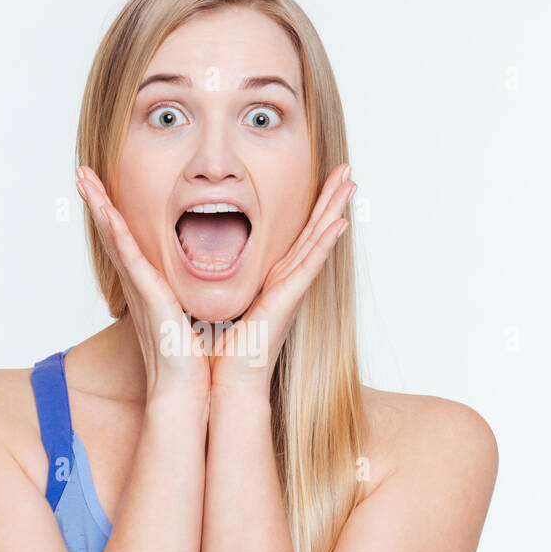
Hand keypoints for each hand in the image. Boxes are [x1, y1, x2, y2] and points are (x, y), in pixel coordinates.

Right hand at [76, 166, 211, 406]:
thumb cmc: (195, 362)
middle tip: (81, 171)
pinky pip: (126, 255)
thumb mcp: (197, 318)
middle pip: (113, 233)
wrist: (188, 392)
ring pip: (113, 237)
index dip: (114, 215)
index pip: (129, 243)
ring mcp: (140, 289)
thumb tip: (211, 288)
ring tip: (81, 175)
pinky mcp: (146, 295)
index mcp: (153, 289)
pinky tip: (103, 208)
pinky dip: (113, 229)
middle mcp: (140, 286)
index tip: (104, 188)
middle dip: (97, 201)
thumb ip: (195, 299)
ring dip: (97, 204)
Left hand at [207, 164, 355, 395]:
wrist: (225, 381)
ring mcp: (292, 290)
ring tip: (351, 183)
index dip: (312, 208)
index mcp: (272, 282)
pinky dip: (326, 244)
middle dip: (330, 199)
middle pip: (314, 231)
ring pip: (318, 241)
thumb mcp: (219, 303)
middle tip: (347, 169)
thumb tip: (199, 264)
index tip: (322, 181)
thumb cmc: (220, 350)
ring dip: (335, 210)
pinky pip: (310, 265)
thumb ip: (216, 283)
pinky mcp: (289, 300)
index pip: (297, 237)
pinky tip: (339, 223)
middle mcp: (287, 283)